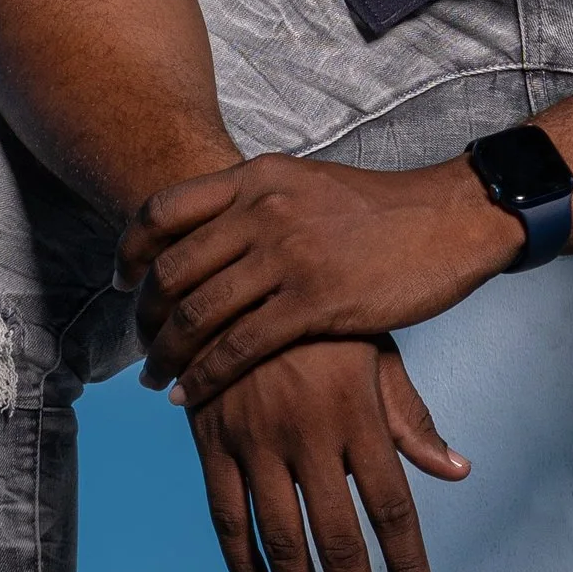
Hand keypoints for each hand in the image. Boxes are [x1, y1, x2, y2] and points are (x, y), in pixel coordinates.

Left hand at [121, 151, 523, 404]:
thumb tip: (215, 226)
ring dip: (167, 353)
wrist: (450, 219)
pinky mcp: (315, 300)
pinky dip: (205, 376)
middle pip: (173, 268)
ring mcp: (288, 254)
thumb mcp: (308, 185)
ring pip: (199, 313)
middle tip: (139, 345)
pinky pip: (238, 347)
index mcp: (258, 177)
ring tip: (156, 379)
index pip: (165, 210)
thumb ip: (259, 201)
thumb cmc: (383, 211)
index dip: (131, 250)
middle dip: (145, 315)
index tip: (123, 283)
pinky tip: (190, 394)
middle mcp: (263, 210)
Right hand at [184, 335, 469, 571]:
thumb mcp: (377, 353)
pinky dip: (242, 564)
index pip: (393, 511)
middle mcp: (308, 434)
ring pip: (281, 540)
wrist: (237, 272)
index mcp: (358, 414)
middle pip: (340, 542)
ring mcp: (255, 440)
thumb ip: (410, 419)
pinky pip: (226, 517)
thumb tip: (456, 471)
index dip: (408, 568)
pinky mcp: (211, 441)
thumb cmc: (322, 317)